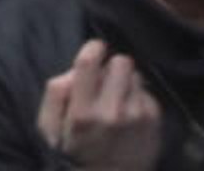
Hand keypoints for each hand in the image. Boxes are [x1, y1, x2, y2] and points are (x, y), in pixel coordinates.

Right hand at [37, 40, 160, 170]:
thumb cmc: (74, 154)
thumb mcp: (49, 129)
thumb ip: (56, 94)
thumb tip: (75, 70)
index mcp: (82, 113)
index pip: (89, 62)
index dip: (92, 49)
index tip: (93, 51)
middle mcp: (113, 112)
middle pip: (121, 61)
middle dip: (112, 68)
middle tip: (105, 82)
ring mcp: (137, 117)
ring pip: (136, 75)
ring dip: (126, 83)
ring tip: (117, 100)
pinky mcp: (154, 122)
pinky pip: (147, 92)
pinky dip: (138, 98)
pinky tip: (129, 114)